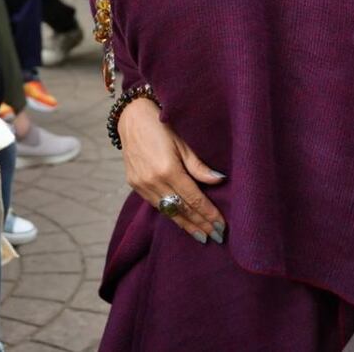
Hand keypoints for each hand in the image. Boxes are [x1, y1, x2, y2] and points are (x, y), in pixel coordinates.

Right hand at [118, 97, 226, 243]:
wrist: (131, 117)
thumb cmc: (161, 125)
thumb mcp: (183, 142)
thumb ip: (198, 165)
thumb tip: (219, 181)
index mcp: (168, 169)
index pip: (193, 199)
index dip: (209, 214)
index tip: (222, 226)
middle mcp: (153, 181)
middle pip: (182, 209)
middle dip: (200, 224)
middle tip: (216, 236)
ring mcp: (141, 184)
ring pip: (168, 211)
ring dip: (186, 224)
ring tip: (201, 235)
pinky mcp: (134, 184)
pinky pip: (156, 204)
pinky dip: (171, 214)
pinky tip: (182, 220)